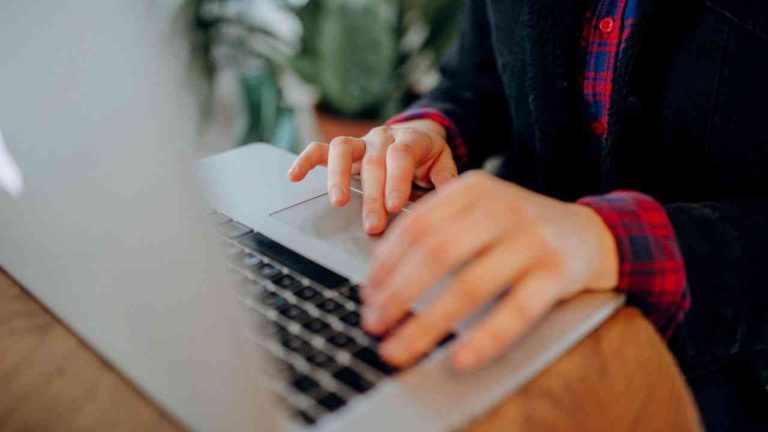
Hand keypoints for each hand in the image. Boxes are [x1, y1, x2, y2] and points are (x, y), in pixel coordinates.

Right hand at [287, 120, 457, 233]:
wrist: (417, 135)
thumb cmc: (429, 159)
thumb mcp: (444, 167)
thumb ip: (447, 183)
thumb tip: (449, 204)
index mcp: (410, 140)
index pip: (401, 155)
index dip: (396, 179)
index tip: (394, 206)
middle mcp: (382, 138)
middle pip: (373, 161)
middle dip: (371, 196)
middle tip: (372, 225)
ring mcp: (360, 142)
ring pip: (342, 149)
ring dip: (337, 177)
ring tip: (337, 203)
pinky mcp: (344, 150)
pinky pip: (320, 150)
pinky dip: (305, 161)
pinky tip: (294, 177)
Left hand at [363, 171, 618, 370]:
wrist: (592, 232)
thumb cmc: (522, 228)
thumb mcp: (480, 211)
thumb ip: (439, 229)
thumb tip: (383, 277)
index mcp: (473, 189)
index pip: (416, 225)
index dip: (386, 263)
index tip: (367, 294)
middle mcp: (500, 208)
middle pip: (436, 253)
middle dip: (397, 294)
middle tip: (374, 324)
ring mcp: (531, 239)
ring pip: (470, 285)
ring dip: (428, 323)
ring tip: (400, 349)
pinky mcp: (557, 271)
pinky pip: (516, 311)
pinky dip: (485, 338)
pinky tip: (459, 358)